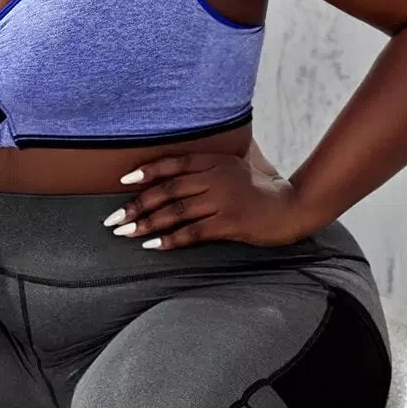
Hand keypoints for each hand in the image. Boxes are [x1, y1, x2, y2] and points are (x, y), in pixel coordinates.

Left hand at [106, 151, 325, 249]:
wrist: (294, 207)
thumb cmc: (264, 191)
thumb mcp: (238, 168)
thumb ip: (211, 168)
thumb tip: (180, 176)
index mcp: (215, 161)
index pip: (172, 163)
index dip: (145, 172)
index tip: (122, 181)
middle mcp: (215, 177)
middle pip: (166, 190)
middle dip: (136, 204)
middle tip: (112, 218)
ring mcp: (222, 200)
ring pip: (174, 211)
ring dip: (145, 223)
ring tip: (124, 233)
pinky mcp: (229, 222)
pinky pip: (192, 232)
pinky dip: (170, 240)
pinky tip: (152, 246)